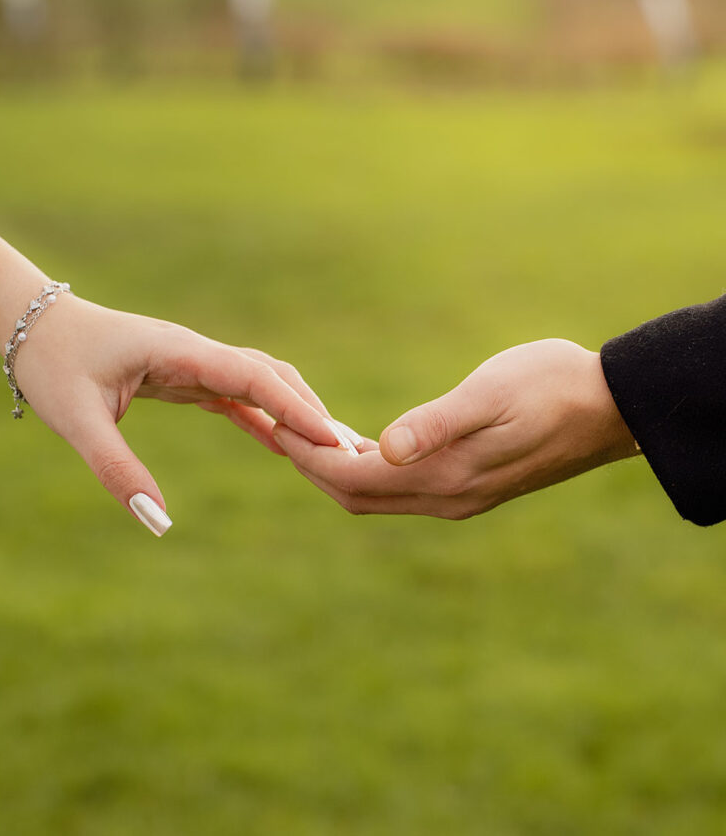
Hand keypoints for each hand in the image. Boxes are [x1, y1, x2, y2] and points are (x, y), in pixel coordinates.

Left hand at [14, 294, 339, 534]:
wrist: (34, 326)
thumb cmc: (52, 365)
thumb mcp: (77, 420)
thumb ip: (116, 470)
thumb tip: (158, 523)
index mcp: (179, 351)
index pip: (253, 376)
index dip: (295, 406)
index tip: (331, 438)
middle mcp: (197, 352)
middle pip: (271, 375)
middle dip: (310, 410)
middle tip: (346, 451)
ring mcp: (195, 363)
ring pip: (261, 383)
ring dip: (294, 412)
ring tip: (327, 450)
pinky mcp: (187, 377)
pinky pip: (238, 396)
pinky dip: (265, 418)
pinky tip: (281, 445)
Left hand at [273, 340, 639, 518]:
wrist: (610, 408)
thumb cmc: (551, 386)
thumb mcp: (491, 393)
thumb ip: (435, 425)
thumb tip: (383, 449)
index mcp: (446, 476)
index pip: (354, 477)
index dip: (310, 456)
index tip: (275, 428)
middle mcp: (448, 499)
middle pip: (357, 496)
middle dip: (313, 467)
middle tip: (279, 433)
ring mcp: (460, 499)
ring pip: (377, 498)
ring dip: (339, 471)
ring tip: (309, 438)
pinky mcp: (471, 488)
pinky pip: (401, 491)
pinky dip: (370, 471)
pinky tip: (362, 445)